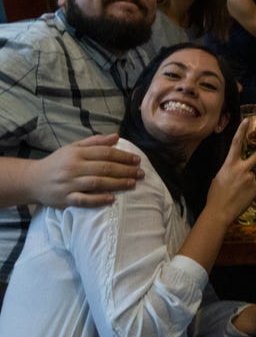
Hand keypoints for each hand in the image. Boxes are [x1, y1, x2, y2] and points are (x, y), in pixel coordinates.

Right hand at [25, 134, 141, 208]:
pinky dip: (98, 200)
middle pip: (104, 168)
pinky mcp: (65, 199)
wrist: (32, 180)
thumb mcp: (73, 148)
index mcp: (77, 153)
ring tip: (133, 184)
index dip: (123, 156)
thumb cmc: (58, 162)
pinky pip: (84, 200)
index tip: (137, 160)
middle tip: (141, 173)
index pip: (105, 153)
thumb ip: (95, 142)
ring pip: (97, 183)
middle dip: (125, 170)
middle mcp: (73, 167)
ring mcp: (69, 184)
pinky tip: (112, 199)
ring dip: (117, 184)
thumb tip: (116, 137)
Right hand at [206, 118, 255, 222]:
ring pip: (252, 176)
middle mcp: (242, 169)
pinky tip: (241, 196)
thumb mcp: (219, 177)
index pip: (236, 143)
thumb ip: (231, 170)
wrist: (219, 212)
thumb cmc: (215, 195)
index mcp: (229, 164)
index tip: (248, 120)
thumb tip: (241, 171)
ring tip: (235, 192)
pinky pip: (254, 186)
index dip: (242, 130)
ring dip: (245, 182)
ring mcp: (251, 178)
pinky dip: (248, 190)